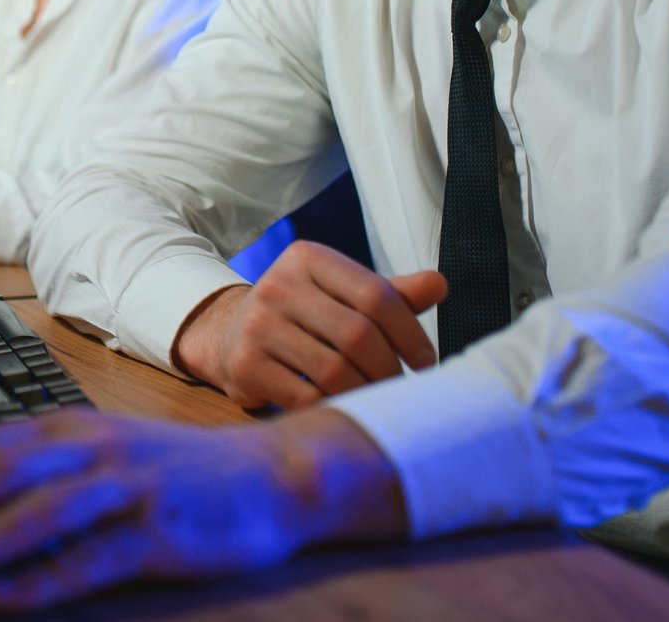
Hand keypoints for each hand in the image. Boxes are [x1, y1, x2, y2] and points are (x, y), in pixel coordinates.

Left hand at [0, 408, 403, 611]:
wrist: (272, 477)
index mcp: (68, 426)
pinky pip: (92, 556)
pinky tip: (4, 599)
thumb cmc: (172, 475)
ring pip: (40, 510)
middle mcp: (90, 448)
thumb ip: (40, 475)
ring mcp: (126, 487)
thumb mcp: (100, 458)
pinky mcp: (159, 531)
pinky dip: (44, 578)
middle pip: (0, 470)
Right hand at [174, 240, 446, 409]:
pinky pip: (306, 396)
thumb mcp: (340, 295)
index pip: (375, 294)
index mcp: (306, 258)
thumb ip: (388, 294)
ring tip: (378, 401)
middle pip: (358, 334)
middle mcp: (278, 285)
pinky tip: (344, 409)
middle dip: (390, 369)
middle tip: (402, 389)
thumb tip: (439, 284)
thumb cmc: (301, 316)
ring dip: (366, 393)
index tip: (426, 362)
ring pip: (335, 370)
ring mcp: (257, 325)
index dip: (410, 333)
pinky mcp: (245, 365)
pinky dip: (334, 408)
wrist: (228, 335)